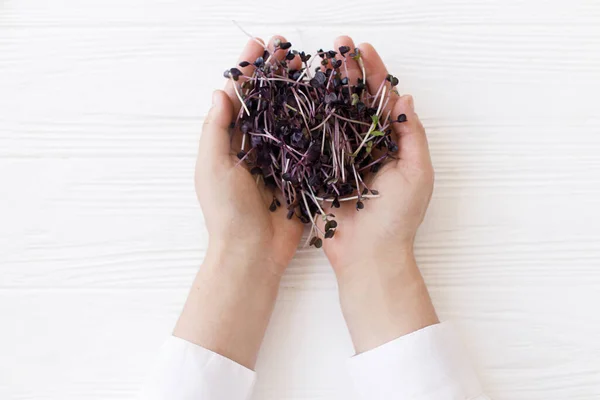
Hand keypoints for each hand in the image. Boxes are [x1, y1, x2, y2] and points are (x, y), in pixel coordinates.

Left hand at [174, 36, 302, 368]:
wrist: (252, 253)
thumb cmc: (226, 212)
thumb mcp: (213, 167)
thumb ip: (216, 129)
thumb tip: (222, 90)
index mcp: (231, 142)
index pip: (241, 97)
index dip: (250, 70)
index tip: (259, 45)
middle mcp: (256, 147)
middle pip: (269, 102)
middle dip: (278, 75)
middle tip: (290, 50)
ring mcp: (279, 160)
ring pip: (291, 119)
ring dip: (299, 93)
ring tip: (311, 68)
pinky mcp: (300, 175)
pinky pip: (309, 146)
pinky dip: (317, 125)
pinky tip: (328, 105)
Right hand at [320, 36, 437, 352]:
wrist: (368, 256)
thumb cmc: (397, 218)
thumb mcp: (417, 173)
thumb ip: (412, 135)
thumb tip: (405, 98)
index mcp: (392, 143)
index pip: (383, 99)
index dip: (374, 72)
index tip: (363, 49)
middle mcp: (366, 146)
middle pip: (356, 100)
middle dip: (348, 72)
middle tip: (337, 46)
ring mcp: (342, 157)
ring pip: (333, 115)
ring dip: (326, 89)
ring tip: (316, 64)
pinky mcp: (321, 171)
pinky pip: (314, 141)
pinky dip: (308, 119)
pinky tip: (299, 99)